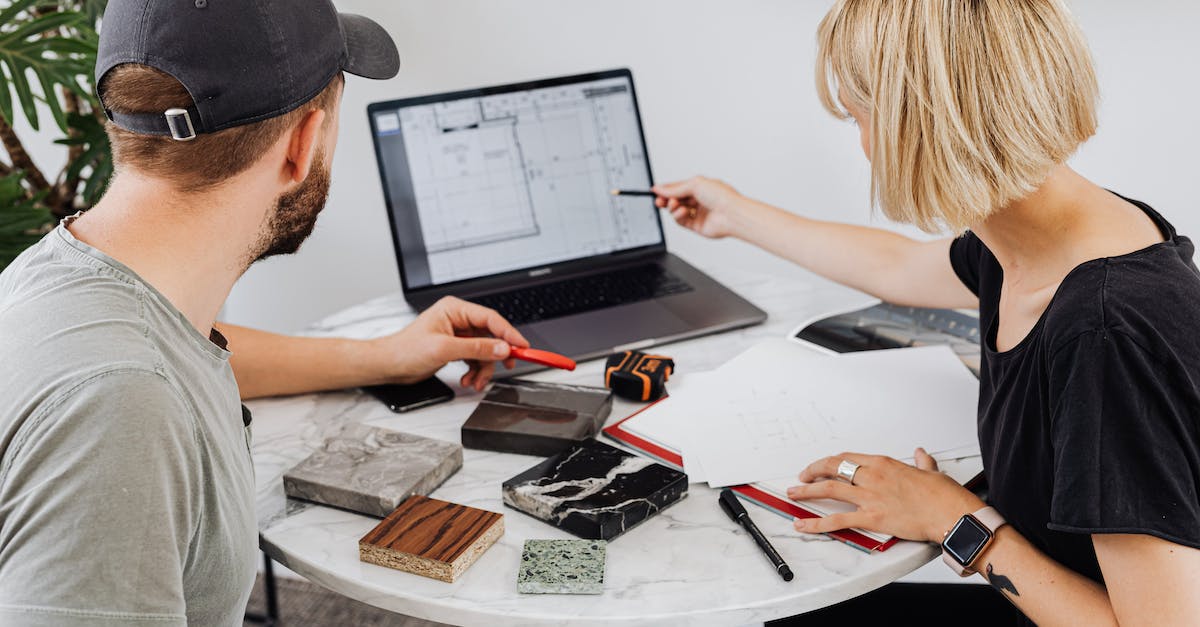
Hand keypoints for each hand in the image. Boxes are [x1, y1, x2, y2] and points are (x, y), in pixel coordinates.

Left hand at [369, 296, 527, 390]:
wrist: (389, 365)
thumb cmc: (405, 350)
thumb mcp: (444, 349)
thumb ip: (476, 348)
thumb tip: (501, 348)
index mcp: (455, 309)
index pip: (490, 319)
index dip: (509, 333)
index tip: (522, 346)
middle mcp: (458, 320)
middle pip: (491, 336)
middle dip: (495, 355)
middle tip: (506, 366)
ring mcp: (458, 335)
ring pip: (485, 351)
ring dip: (483, 368)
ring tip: (475, 381)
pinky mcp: (456, 348)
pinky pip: (476, 359)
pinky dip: (475, 371)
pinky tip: (468, 379)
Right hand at [652, 176, 746, 238]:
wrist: (732, 214)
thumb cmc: (721, 196)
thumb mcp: (694, 184)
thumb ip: (675, 188)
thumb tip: (659, 188)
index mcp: (701, 187)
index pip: (679, 188)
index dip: (667, 189)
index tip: (656, 190)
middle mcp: (699, 200)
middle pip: (676, 200)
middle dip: (666, 199)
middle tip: (659, 200)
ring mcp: (698, 213)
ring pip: (677, 211)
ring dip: (673, 207)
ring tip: (674, 205)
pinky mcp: (697, 226)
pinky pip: (681, 221)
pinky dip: (678, 216)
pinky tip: (682, 212)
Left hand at [785, 448, 984, 543]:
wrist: (950, 513)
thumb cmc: (943, 495)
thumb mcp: (931, 472)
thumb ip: (922, 463)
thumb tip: (921, 454)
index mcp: (883, 463)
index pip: (847, 458)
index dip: (831, 462)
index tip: (823, 466)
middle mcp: (872, 476)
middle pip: (832, 467)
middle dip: (813, 471)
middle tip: (803, 477)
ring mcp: (869, 497)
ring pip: (829, 489)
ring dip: (807, 491)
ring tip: (794, 494)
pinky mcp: (871, 518)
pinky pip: (837, 520)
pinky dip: (816, 523)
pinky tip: (804, 525)